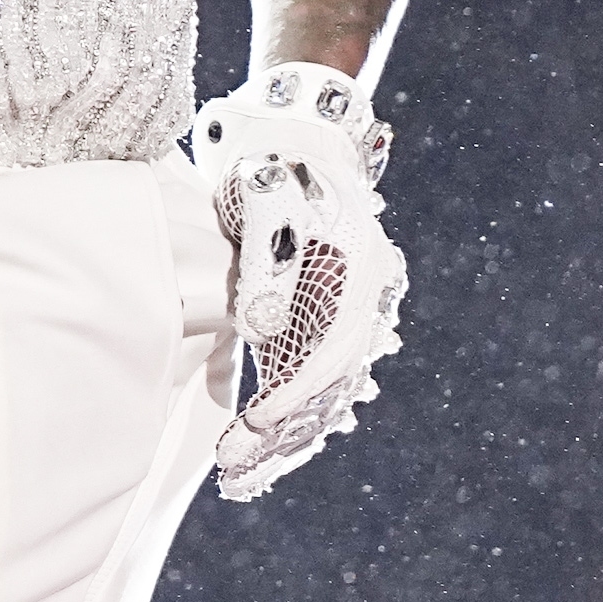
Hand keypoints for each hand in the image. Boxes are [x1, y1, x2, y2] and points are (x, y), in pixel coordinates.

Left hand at [199, 69, 404, 497]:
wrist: (297, 132)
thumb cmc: (270, 166)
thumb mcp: (264, 205)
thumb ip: (264, 265)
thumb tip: (259, 327)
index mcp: (351, 272)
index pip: (323, 354)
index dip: (287, 399)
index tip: (248, 433)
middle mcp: (364, 296)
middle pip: (331, 383)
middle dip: (284, 433)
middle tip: (237, 469)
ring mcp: (357, 306)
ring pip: (334, 385)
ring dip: (295, 431)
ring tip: (251, 469)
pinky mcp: (340, 311)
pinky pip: (331, 372)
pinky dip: (306, 408)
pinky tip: (281, 441)